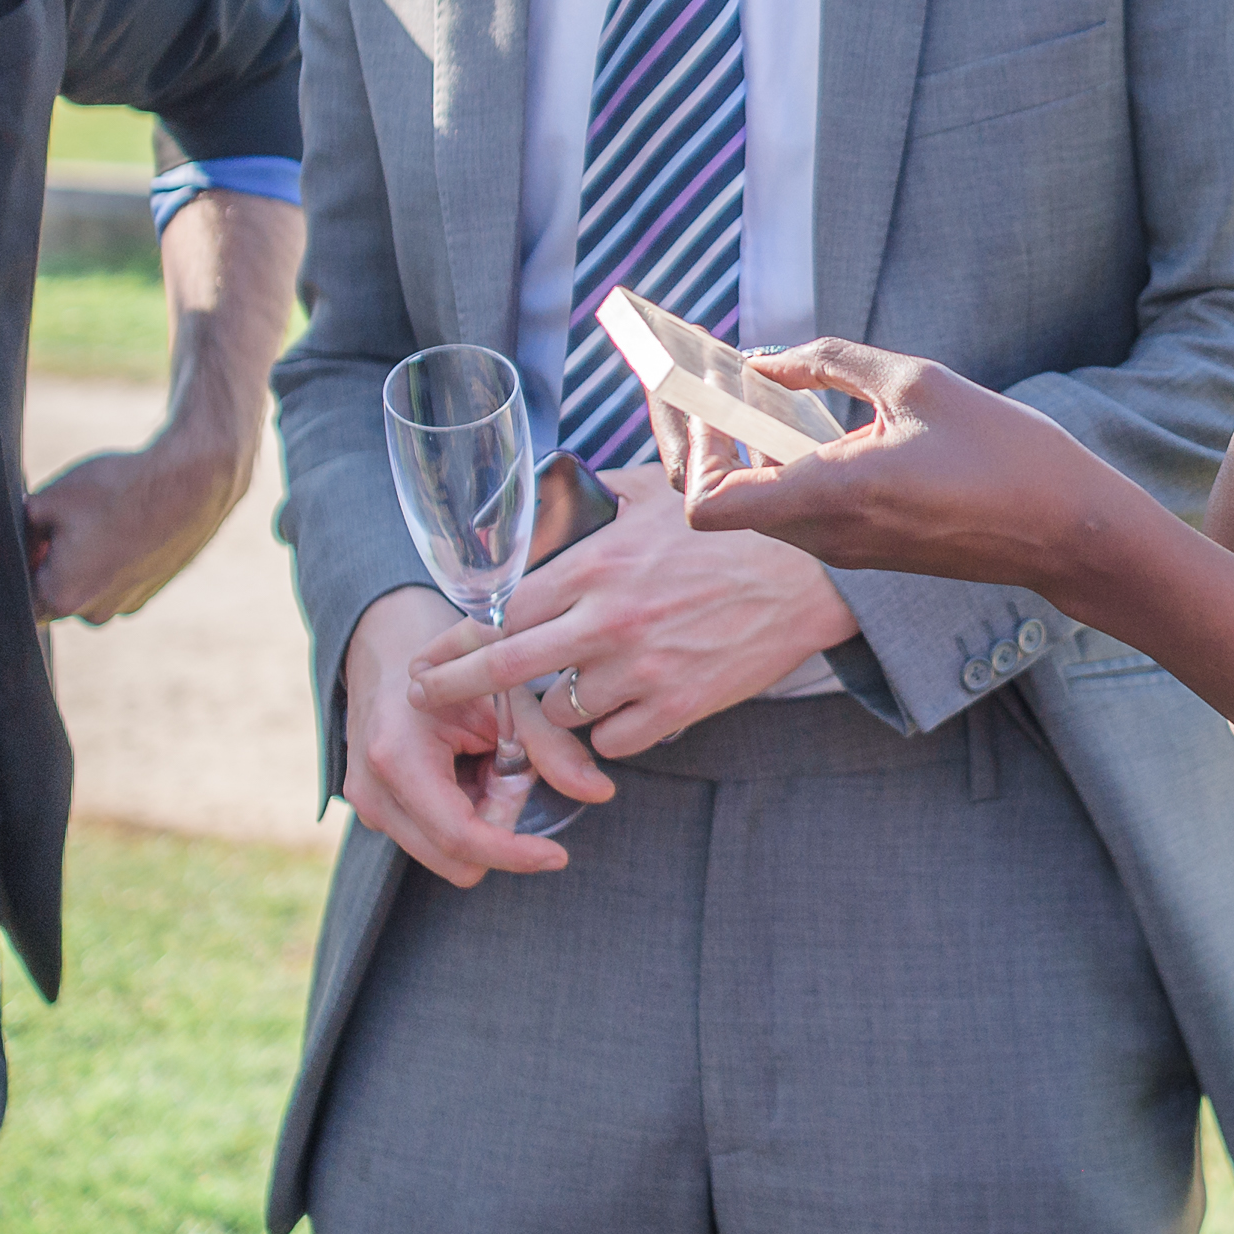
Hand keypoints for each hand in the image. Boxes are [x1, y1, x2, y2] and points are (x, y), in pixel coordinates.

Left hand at [25, 425, 249, 621]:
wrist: (193, 483)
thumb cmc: (116, 489)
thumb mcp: (48, 497)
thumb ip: (19, 526)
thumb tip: (14, 537)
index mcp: (60, 596)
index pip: (17, 595)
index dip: (18, 564)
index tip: (29, 537)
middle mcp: (93, 614)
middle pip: (52, 594)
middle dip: (49, 565)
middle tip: (60, 524)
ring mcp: (126, 606)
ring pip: (85, 588)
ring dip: (82, 564)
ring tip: (97, 522)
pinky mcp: (150, 592)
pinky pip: (115, 583)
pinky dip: (112, 561)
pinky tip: (122, 526)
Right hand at [340, 586, 567, 887]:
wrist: (390, 643)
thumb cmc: (450, 662)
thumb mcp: (505, 695)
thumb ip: (551, 746)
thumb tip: (600, 791)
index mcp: (399, 758)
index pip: (461, 838)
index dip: (514, 854)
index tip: (558, 856)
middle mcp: (373, 792)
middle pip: (456, 858)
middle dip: (497, 828)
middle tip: (509, 768)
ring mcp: (366, 805)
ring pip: (446, 852)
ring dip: (479, 818)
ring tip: (483, 759)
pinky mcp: (372, 809)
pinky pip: (432, 836)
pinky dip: (462, 811)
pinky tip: (464, 765)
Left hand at [415, 459, 858, 804]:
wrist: (809, 575)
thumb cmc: (730, 527)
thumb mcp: (656, 494)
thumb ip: (593, 497)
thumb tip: (542, 492)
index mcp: (596, 566)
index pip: (499, 611)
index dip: (454, 639)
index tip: (426, 656)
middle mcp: (609, 623)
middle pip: (504, 671)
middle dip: (451, 689)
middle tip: (424, 697)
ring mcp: (643, 671)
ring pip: (558, 714)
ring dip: (552, 706)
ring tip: (567, 688)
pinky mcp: (679, 707)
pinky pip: (611, 741)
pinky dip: (606, 731)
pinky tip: (617, 708)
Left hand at [684, 337, 1147, 607]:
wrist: (1070, 531)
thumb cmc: (1005, 454)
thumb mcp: (918, 383)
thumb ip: (830, 365)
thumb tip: (763, 362)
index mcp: (831, 496)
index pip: (706, 505)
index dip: (693, 448)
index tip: (715, 395)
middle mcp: (826, 535)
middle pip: (722, 500)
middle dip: (702, 437)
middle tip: (704, 378)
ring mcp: (845, 549)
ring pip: (759, 504)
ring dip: (744, 448)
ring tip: (752, 385)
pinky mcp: (866, 549)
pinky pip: (798, 509)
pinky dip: (782, 464)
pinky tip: (804, 418)